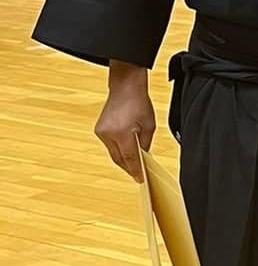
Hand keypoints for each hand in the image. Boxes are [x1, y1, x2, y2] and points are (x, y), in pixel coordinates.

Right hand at [96, 63, 153, 180]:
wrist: (125, 87)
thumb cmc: (139, 102)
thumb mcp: (149, 125)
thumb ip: (145, 143)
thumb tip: (143, 158)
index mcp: (123, 133)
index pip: (130, 158)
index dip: (135, 170)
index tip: (140, 179)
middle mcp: (109, 134)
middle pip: (119, 158)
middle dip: (128, 167)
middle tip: (137, 174)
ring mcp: (102, 132)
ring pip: (113, 153)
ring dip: (123, 159)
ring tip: (133, 164)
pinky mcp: (99, 129)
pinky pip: (109, 145)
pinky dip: (117, 149)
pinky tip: (125, 152)